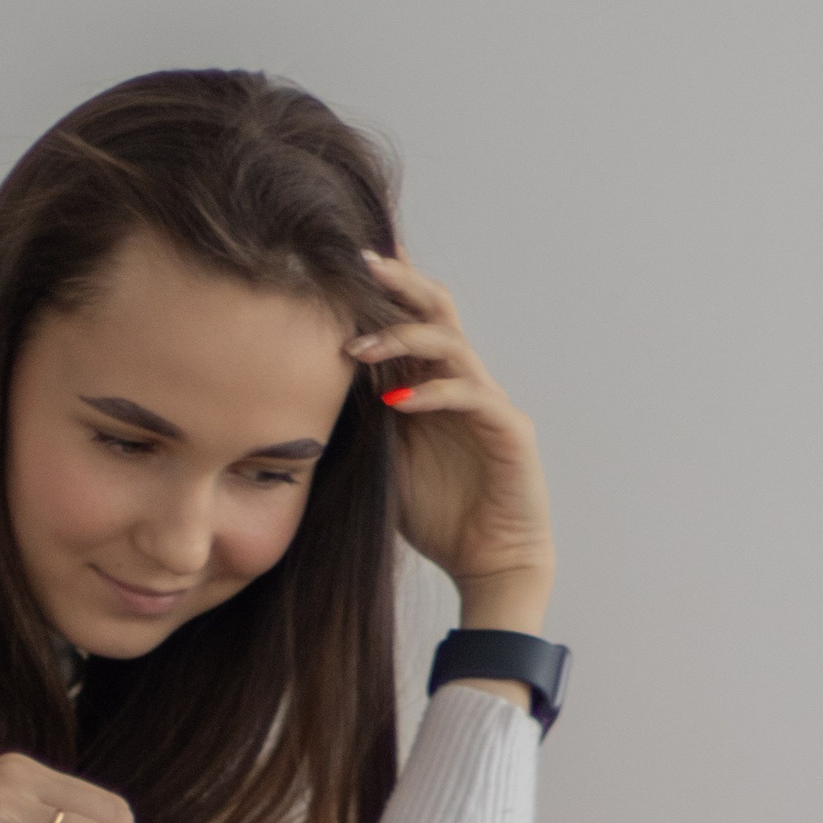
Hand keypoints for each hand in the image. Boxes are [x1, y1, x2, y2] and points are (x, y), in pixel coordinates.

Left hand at [350, 257, 555, 635]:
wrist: (490, 565)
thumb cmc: (439, 516)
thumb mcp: (386, 462)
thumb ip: (364, 422)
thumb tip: (312, 389)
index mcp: (434, 384)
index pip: (411, 320)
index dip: (387, 287)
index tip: (346, 257)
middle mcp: (463, 382)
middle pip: (437, 311)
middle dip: (400, 284)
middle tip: (359, 263)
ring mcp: (489, 403)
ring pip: (451, 345)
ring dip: (403, 340)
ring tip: (358, 349)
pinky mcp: (509, 432)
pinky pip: (472, 397)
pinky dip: (433, 394)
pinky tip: (398, 402)